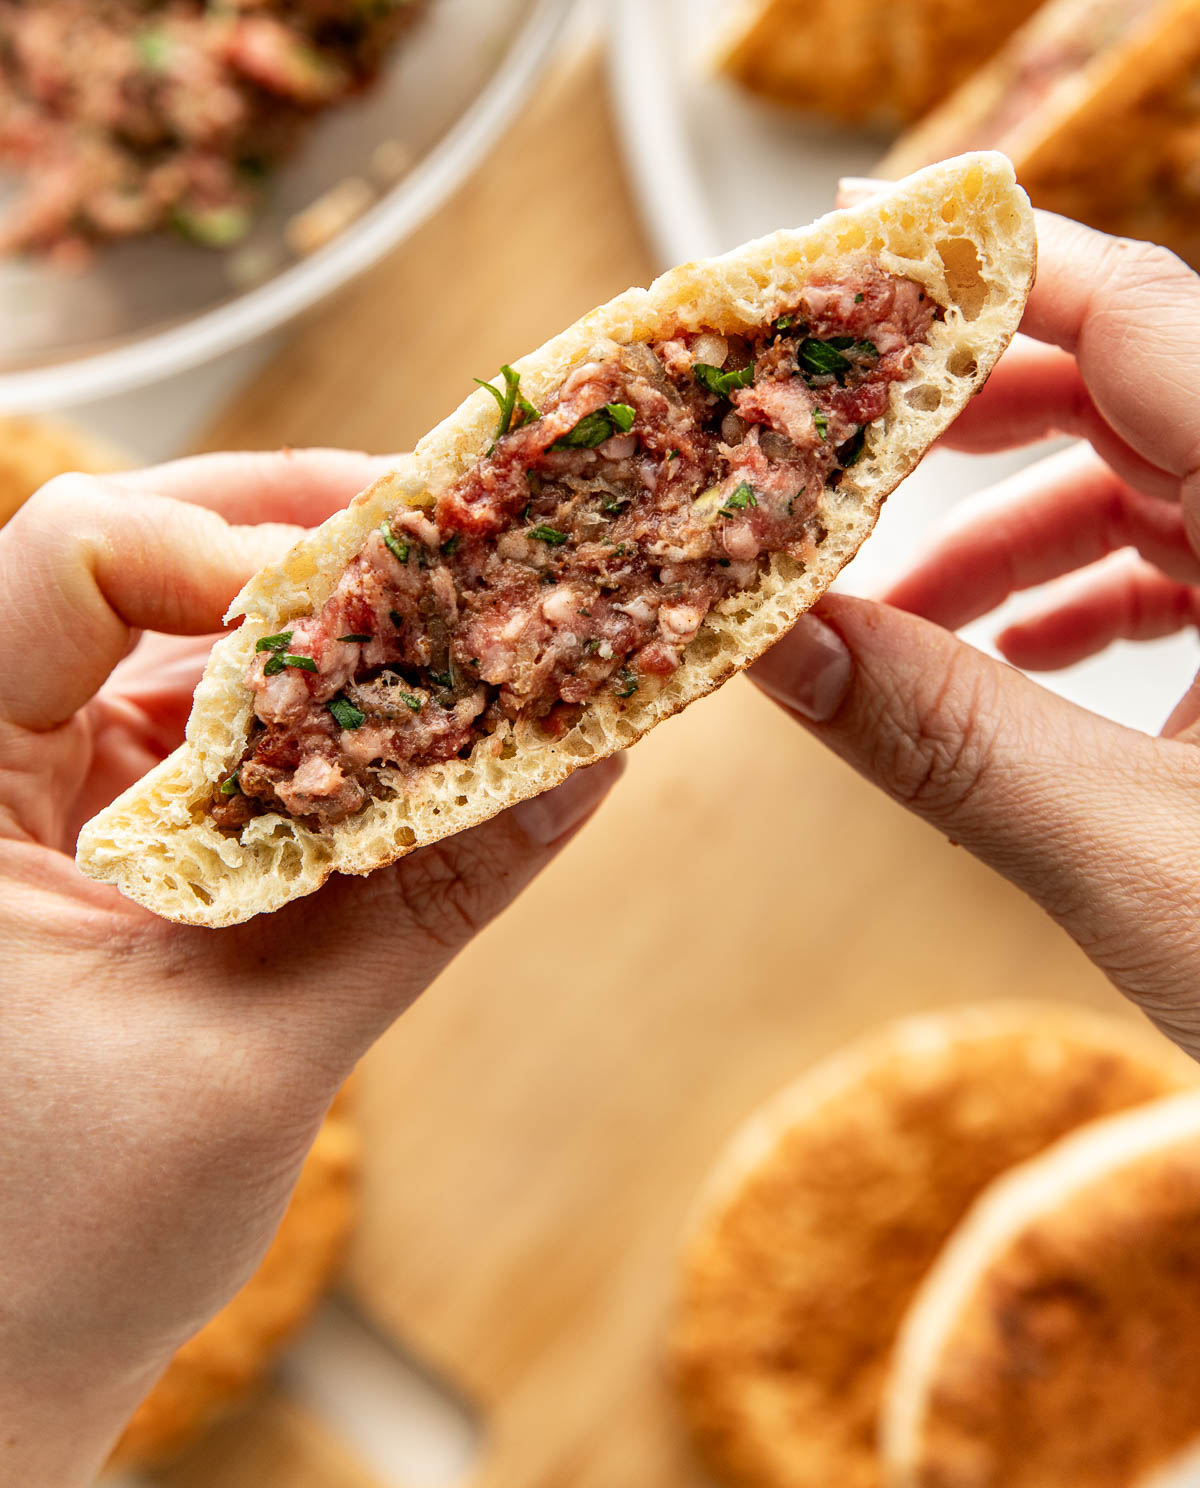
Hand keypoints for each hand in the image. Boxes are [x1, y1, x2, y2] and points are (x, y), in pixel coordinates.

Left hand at [0, 451, 619, 1484]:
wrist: (5, 1355)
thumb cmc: (60, 1240)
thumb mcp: (257, 1056)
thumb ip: (424, 896)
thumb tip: (584, 755)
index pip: (71, 558)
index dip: (223, 545)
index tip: (380, 600)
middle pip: (140, 554)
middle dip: (305, 537)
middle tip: (461, 540)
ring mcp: (55, 784)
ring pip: (193, 629)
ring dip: (339, 619)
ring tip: (474, 613)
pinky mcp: (119, 826)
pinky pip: (229, 723)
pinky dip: (333, 708)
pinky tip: (434, 712)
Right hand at [752, 209, 1199, 1058]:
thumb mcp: (1143, 857)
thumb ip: (948, 739)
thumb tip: (777, 646)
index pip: (1143, 312)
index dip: (992, 265)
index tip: (855, 237)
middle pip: (1136, 383)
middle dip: (975, 413)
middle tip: (840, 452)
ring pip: (1157, 481)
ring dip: (1017, 530)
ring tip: (897, 609)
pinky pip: (1197, 567)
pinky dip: (1092, 599)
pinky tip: (1010, 660)